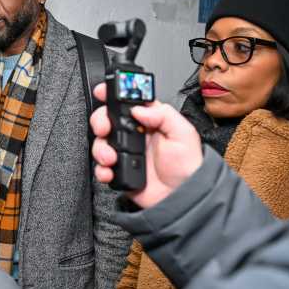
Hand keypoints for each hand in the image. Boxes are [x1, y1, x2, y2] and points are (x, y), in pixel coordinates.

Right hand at [90, 83, 202, 207]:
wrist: (182, 197)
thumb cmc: (187, 167)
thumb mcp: (183, 134)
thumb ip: (163, 115)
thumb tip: (139, 108)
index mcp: (149, 120)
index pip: (128, 101)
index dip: (113, 93)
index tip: (103, 91)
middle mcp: (134, 134)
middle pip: (107, 119)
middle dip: (100, 121)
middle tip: (104, 128)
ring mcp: (124, 152)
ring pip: (100, 142)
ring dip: (100, 148)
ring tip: (111, 157)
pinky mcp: (118, 170)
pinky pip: (101, 167)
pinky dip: (101, 169)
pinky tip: (110, 171)